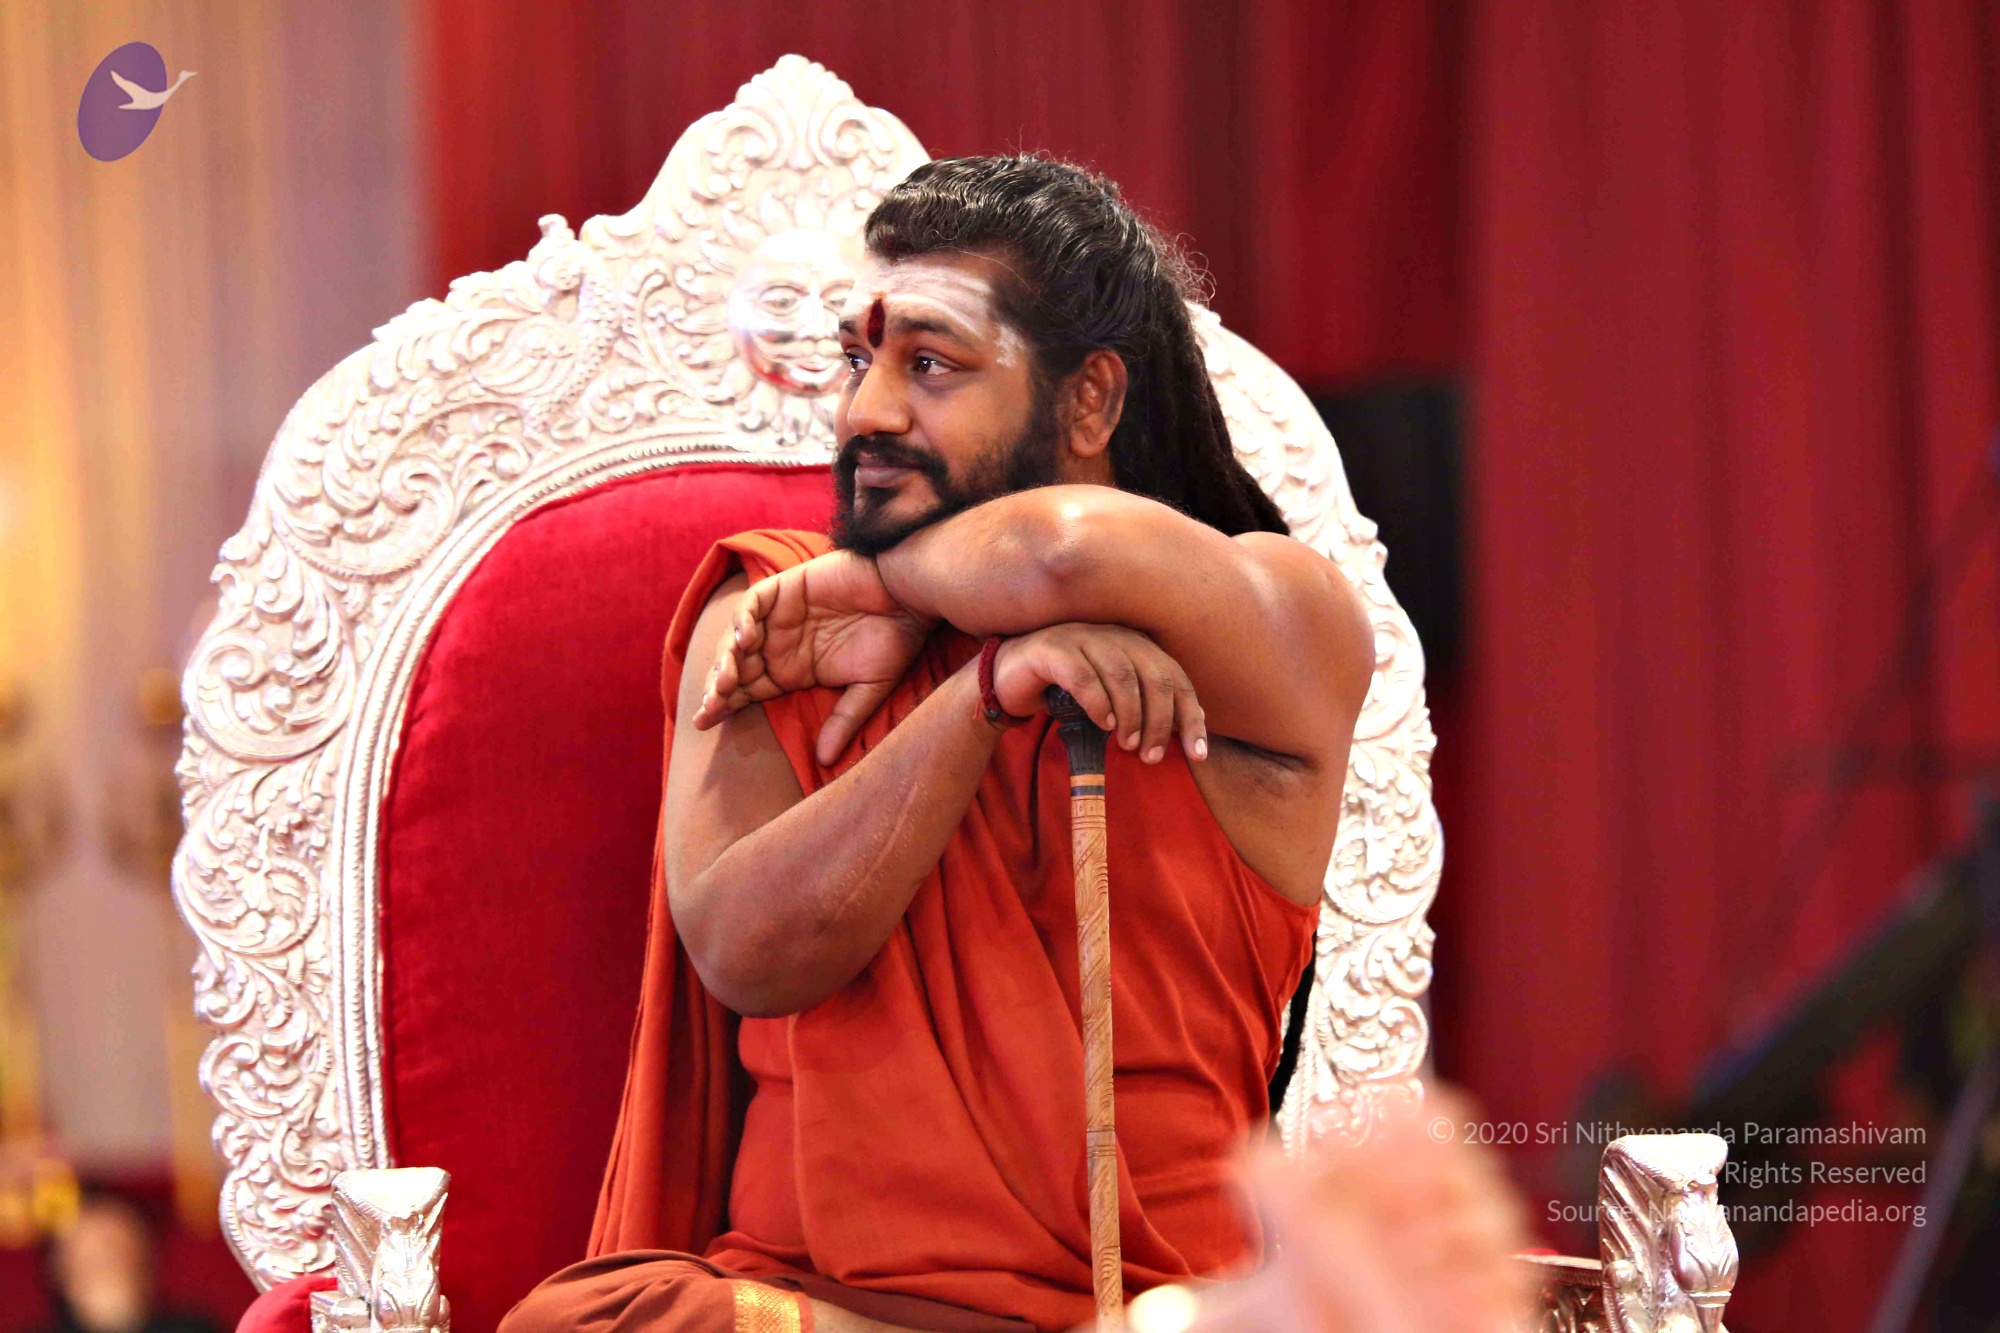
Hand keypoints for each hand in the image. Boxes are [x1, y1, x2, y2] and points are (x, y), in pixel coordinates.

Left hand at [694, 551, 934, 765]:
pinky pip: (753, 603)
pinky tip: (747, 640)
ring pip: (736, 637)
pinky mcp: (786, 588)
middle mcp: (781, 643)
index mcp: (794, 670)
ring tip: (725, 681)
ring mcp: (780, 615)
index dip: (724, 705)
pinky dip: (743, 619)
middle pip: (734, 667)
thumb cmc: (895, 640)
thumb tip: (825, 762)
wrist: (910, 595)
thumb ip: (843, 721)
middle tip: (709, 708)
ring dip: (726, 659)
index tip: (703, 724)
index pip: (748, 690)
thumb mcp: (868, 689)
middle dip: (717, 687)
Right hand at [991, 624, 1207, 762]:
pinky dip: (1098, 703)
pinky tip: (1103, 726)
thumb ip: (1144, 706)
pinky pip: (1084, 676)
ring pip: (1122, 676)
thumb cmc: (1065, 691)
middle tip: (1152, 756)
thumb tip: (1187, 728)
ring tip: (1128, 745)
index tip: (1197, 753)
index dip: (1190, 716)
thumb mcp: (1110, 699)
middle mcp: (1115, 635)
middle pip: (1155, 678)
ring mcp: (1084, 637)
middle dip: (1160, 722)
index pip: (1176, 679)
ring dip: (1131, 716)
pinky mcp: (1053, 648)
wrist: (1008, 679)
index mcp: (1137, 644)